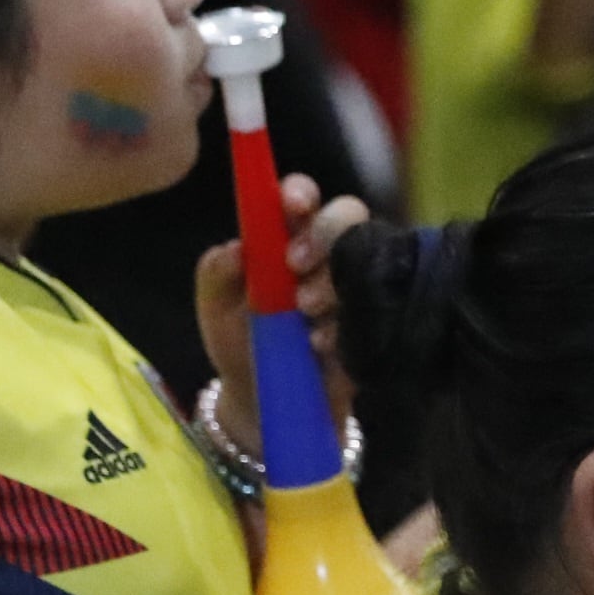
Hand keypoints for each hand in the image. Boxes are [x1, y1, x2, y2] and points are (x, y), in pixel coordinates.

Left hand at [191, 173, 370, 454]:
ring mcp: (355, 285)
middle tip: (295, 262)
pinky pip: (378, 304)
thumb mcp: (216, 308)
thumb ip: (216, 272)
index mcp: (286, 237)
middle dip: (324, 231)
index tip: (291, 205)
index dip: (300, 192)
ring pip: (367, 256)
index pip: (301, 198)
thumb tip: (236, 248)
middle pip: (349, 213)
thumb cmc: (240, 342)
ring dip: (332, 280)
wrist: (266, 402)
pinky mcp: (374, 319)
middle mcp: (327, 253)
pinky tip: (320, 343)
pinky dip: (345, 322)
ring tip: (304, 311)